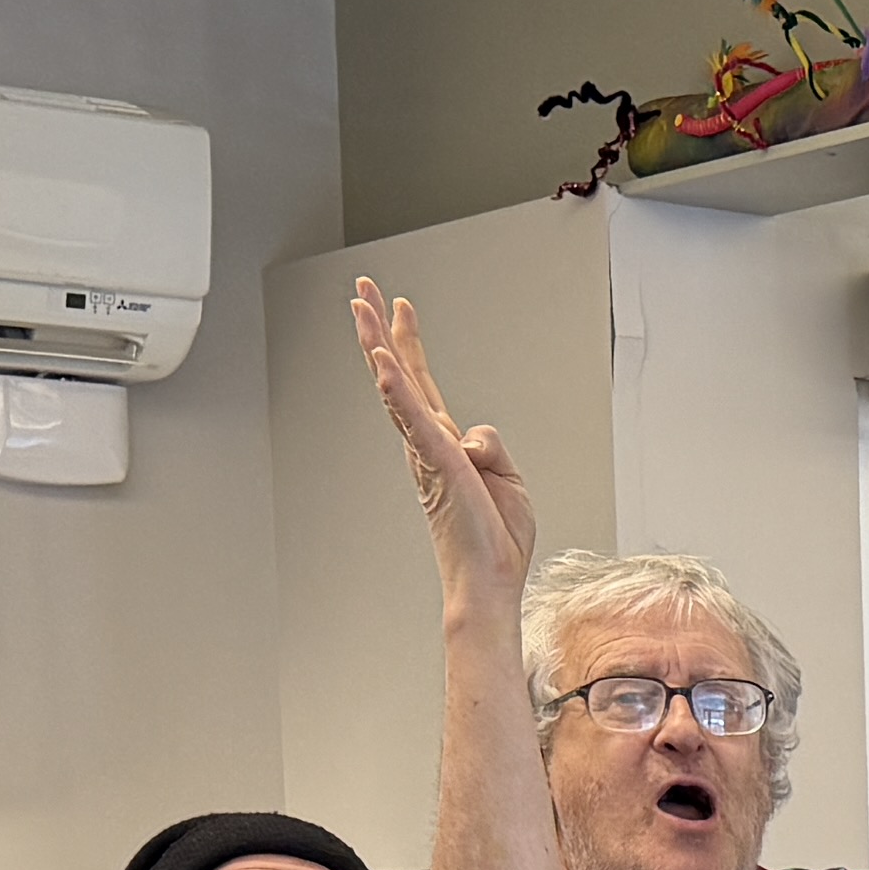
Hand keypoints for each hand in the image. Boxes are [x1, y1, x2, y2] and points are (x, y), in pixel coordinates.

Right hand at [358, 279, 538, 621]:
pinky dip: (399, 390)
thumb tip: (471, 437)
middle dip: (380, 328)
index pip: (423, 384)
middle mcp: (429, 444)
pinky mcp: (439, 463)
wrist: (490, 580)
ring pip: (398, 387)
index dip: (411, 344)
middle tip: (362, 288)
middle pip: (401, 374)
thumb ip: (490, 446)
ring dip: (378, 345)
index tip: (400, 308)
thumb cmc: (495, 540)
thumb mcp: (508, 479)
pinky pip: (415, 419)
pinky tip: (384, 364)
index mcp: (445, 446)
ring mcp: (430, 452)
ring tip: (360, 308)